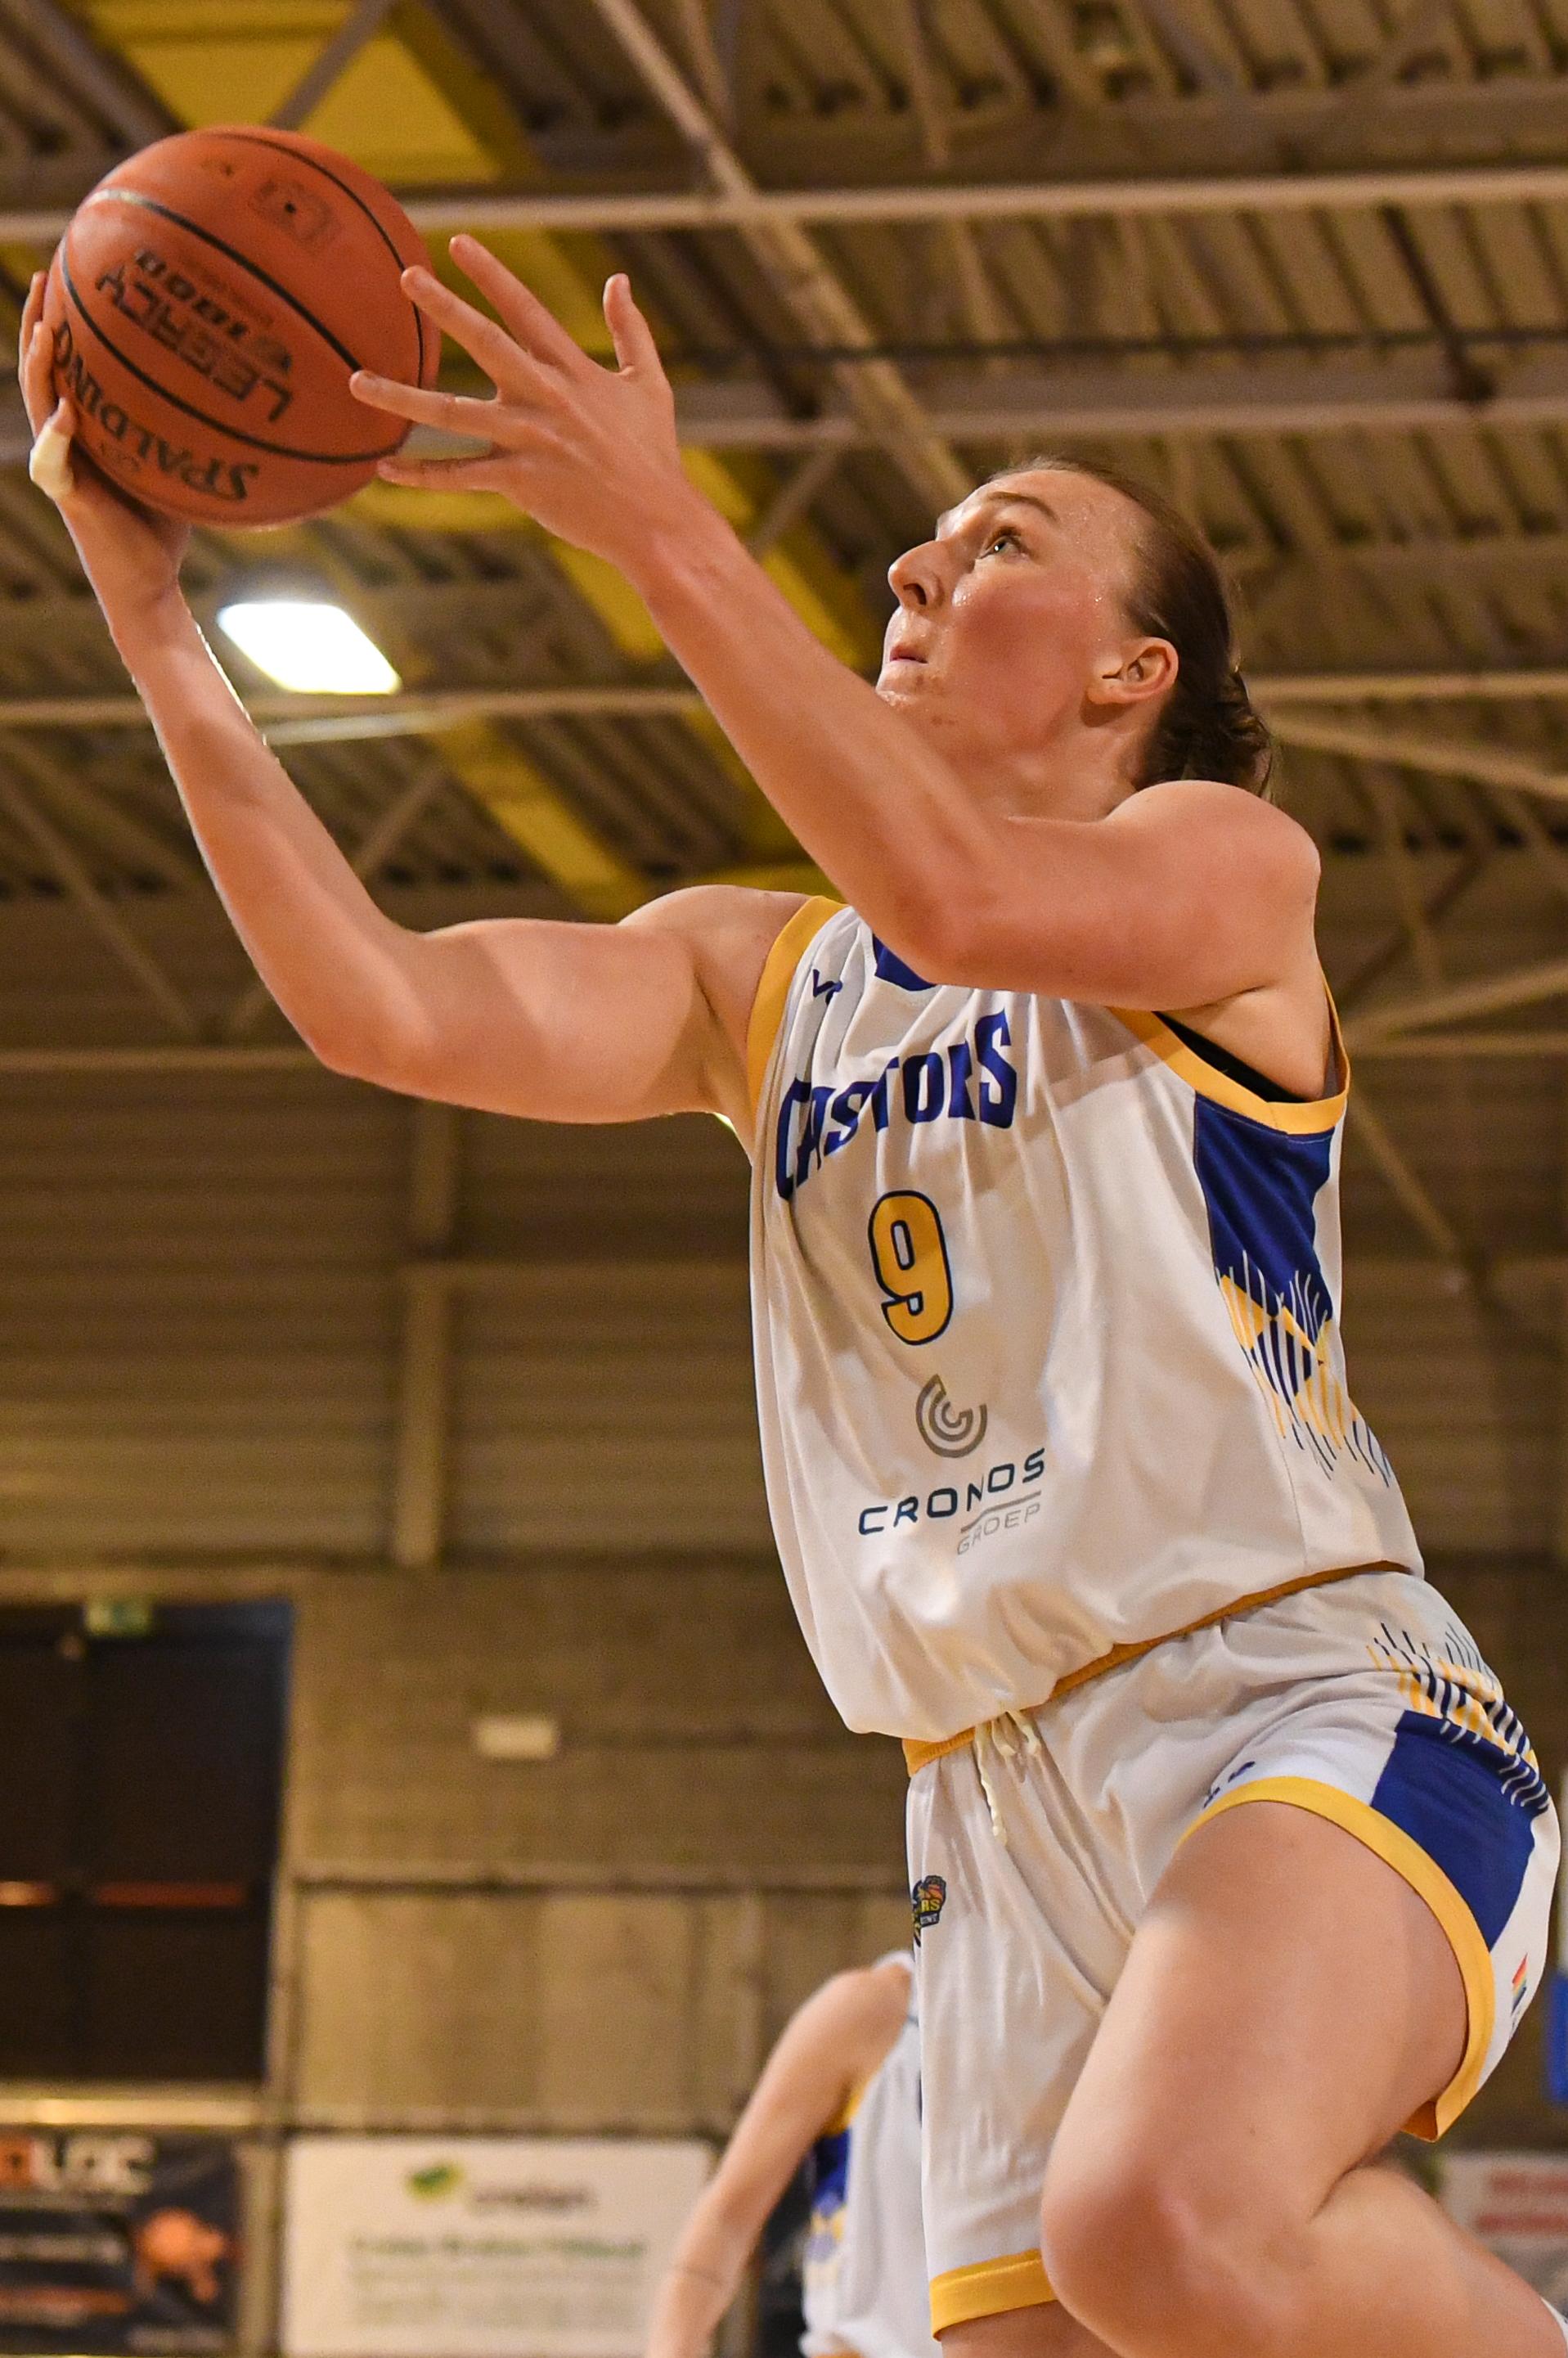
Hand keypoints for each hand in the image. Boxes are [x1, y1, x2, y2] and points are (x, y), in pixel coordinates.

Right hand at [20, 270, 189, 639]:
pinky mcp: (68, 498)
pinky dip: (54, 439)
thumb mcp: (184, 462)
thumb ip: (197, 428)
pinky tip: (64, 415)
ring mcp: (64, 465)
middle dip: (42, 321)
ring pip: (37, 404)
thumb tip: (255, 389)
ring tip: (44, 329)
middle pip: (44, 368)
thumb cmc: (169, 525)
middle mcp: (69, 438)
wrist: (151, 584)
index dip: (72, 318)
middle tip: (49, 273)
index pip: (75, 360)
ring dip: (37, 366)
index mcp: (92, 425)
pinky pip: (52, 464)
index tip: (80, 268)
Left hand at [349, 236, 704, 576]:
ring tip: (356, 380)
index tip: (458, 242)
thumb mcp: (650, 384)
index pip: (525, 309)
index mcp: (572, 370)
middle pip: (486, 343)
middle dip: (445, 307)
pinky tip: (384, 466)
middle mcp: (545, 398)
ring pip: (452, 412)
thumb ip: (629, 330)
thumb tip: (619, 280)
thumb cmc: (653, 454)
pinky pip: (458, 476)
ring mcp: (528, 440)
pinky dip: (421, 474)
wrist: (657, 522)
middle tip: (407, 277)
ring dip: (401, 396)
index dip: (492, 274)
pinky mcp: (519, 482)